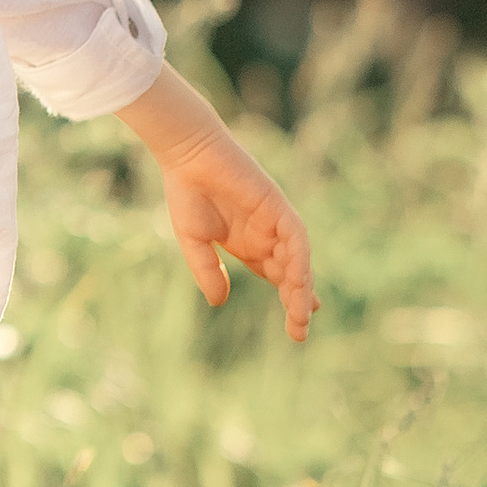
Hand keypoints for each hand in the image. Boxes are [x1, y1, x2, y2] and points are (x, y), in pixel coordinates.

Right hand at [157, 126, 318, 340]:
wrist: (187, 156)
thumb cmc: (186, 193)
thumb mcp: (194, 242)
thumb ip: (208, 271)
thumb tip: (220, 303)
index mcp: (246, 243)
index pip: (275, 275)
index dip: (287, 298)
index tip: (297, 326)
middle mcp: (265, 233)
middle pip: (289, 272)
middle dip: (297, 300)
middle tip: (300, 330)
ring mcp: (274, 220)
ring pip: (296, 259)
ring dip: (300, 286)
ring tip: (301, 315)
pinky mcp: (277, 206)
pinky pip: (296, 237)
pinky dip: (299, 260)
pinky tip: (299, 282)